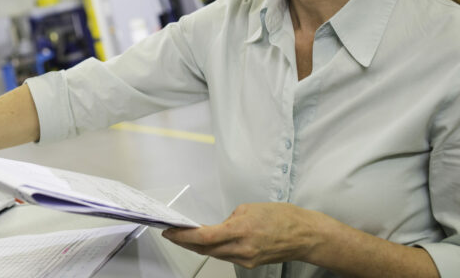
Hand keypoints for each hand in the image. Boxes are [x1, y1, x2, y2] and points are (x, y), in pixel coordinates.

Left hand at [162, 203, 326, 268]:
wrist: (305, 236)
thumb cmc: (281, 217)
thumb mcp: (249, 208)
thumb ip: (229, 219)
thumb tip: (217, 227)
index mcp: (240, 230)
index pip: (204, 237)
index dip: (183, 236)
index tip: (169, 231)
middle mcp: (242, 248)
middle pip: (205, 249)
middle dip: (185, 242)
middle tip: (171, 233)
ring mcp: (246, 259)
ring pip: (214, 254)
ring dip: (197, 247)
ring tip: (183, 237)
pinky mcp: (250, 264)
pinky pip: (226, 256)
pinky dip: (214, 249)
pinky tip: (206, 243)